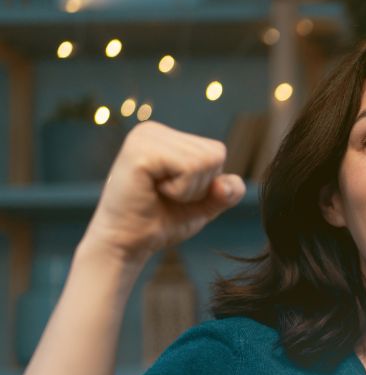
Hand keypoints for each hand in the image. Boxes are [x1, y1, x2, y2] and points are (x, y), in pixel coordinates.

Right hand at [83, 122, 244, 264]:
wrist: (126, 244)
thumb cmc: (160, 222)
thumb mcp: (203, 206)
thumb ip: (226, 192)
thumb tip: (230, 184)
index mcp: (166, 136)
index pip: (217, 152)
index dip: (206, 183)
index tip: (174, 193)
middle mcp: (153, 130)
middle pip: (215, 154)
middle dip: (198, 187)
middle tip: (165, 196)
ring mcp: (144, 137)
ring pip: (205, 161)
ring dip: (188, 190)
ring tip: (158, 194)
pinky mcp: (140, 151)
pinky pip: (189, 168)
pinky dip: (180, 191)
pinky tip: (152, 192)